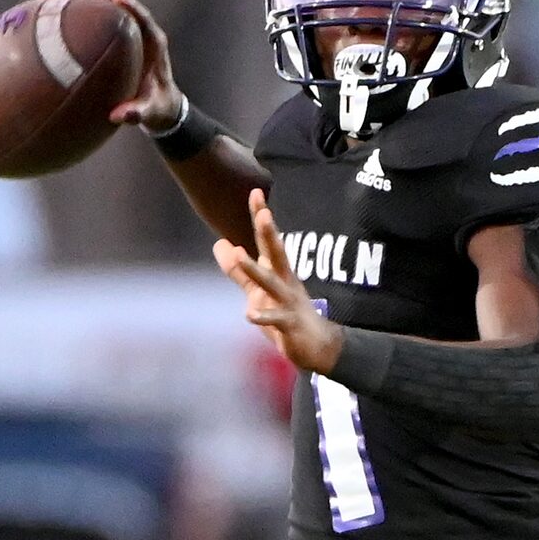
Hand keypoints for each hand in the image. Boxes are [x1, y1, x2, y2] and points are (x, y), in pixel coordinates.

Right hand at [40, 0, 182, 128]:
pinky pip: (92, 17)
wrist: (160, 106)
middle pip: (115, 1)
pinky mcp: (112, 33)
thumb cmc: (158, 108)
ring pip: (100, 4)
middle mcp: (139, 29)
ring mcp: (125, 28)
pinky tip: (49, 12)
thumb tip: (117, 116)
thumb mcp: (151, 112)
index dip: (130, 5)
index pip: (142, 17)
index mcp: (154, 42)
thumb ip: (138, 113)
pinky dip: (73, 12)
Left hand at [214, 191, 343, 374]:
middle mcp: (285, 281)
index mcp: (278, 271)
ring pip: (271, 283)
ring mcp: (288, 302)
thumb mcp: (258, 291)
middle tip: (263, 213)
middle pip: (276, 253)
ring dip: (255, 269)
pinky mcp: (290, 325)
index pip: (267, 240)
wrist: (319, 347)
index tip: (256, 192)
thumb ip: (237, 271)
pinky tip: (249, 315)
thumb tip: (219, 244)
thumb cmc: (287, 315)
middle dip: (268, 233)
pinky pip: (275, 319)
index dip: (261, 217)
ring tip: (240, 255)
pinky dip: (263, 317)